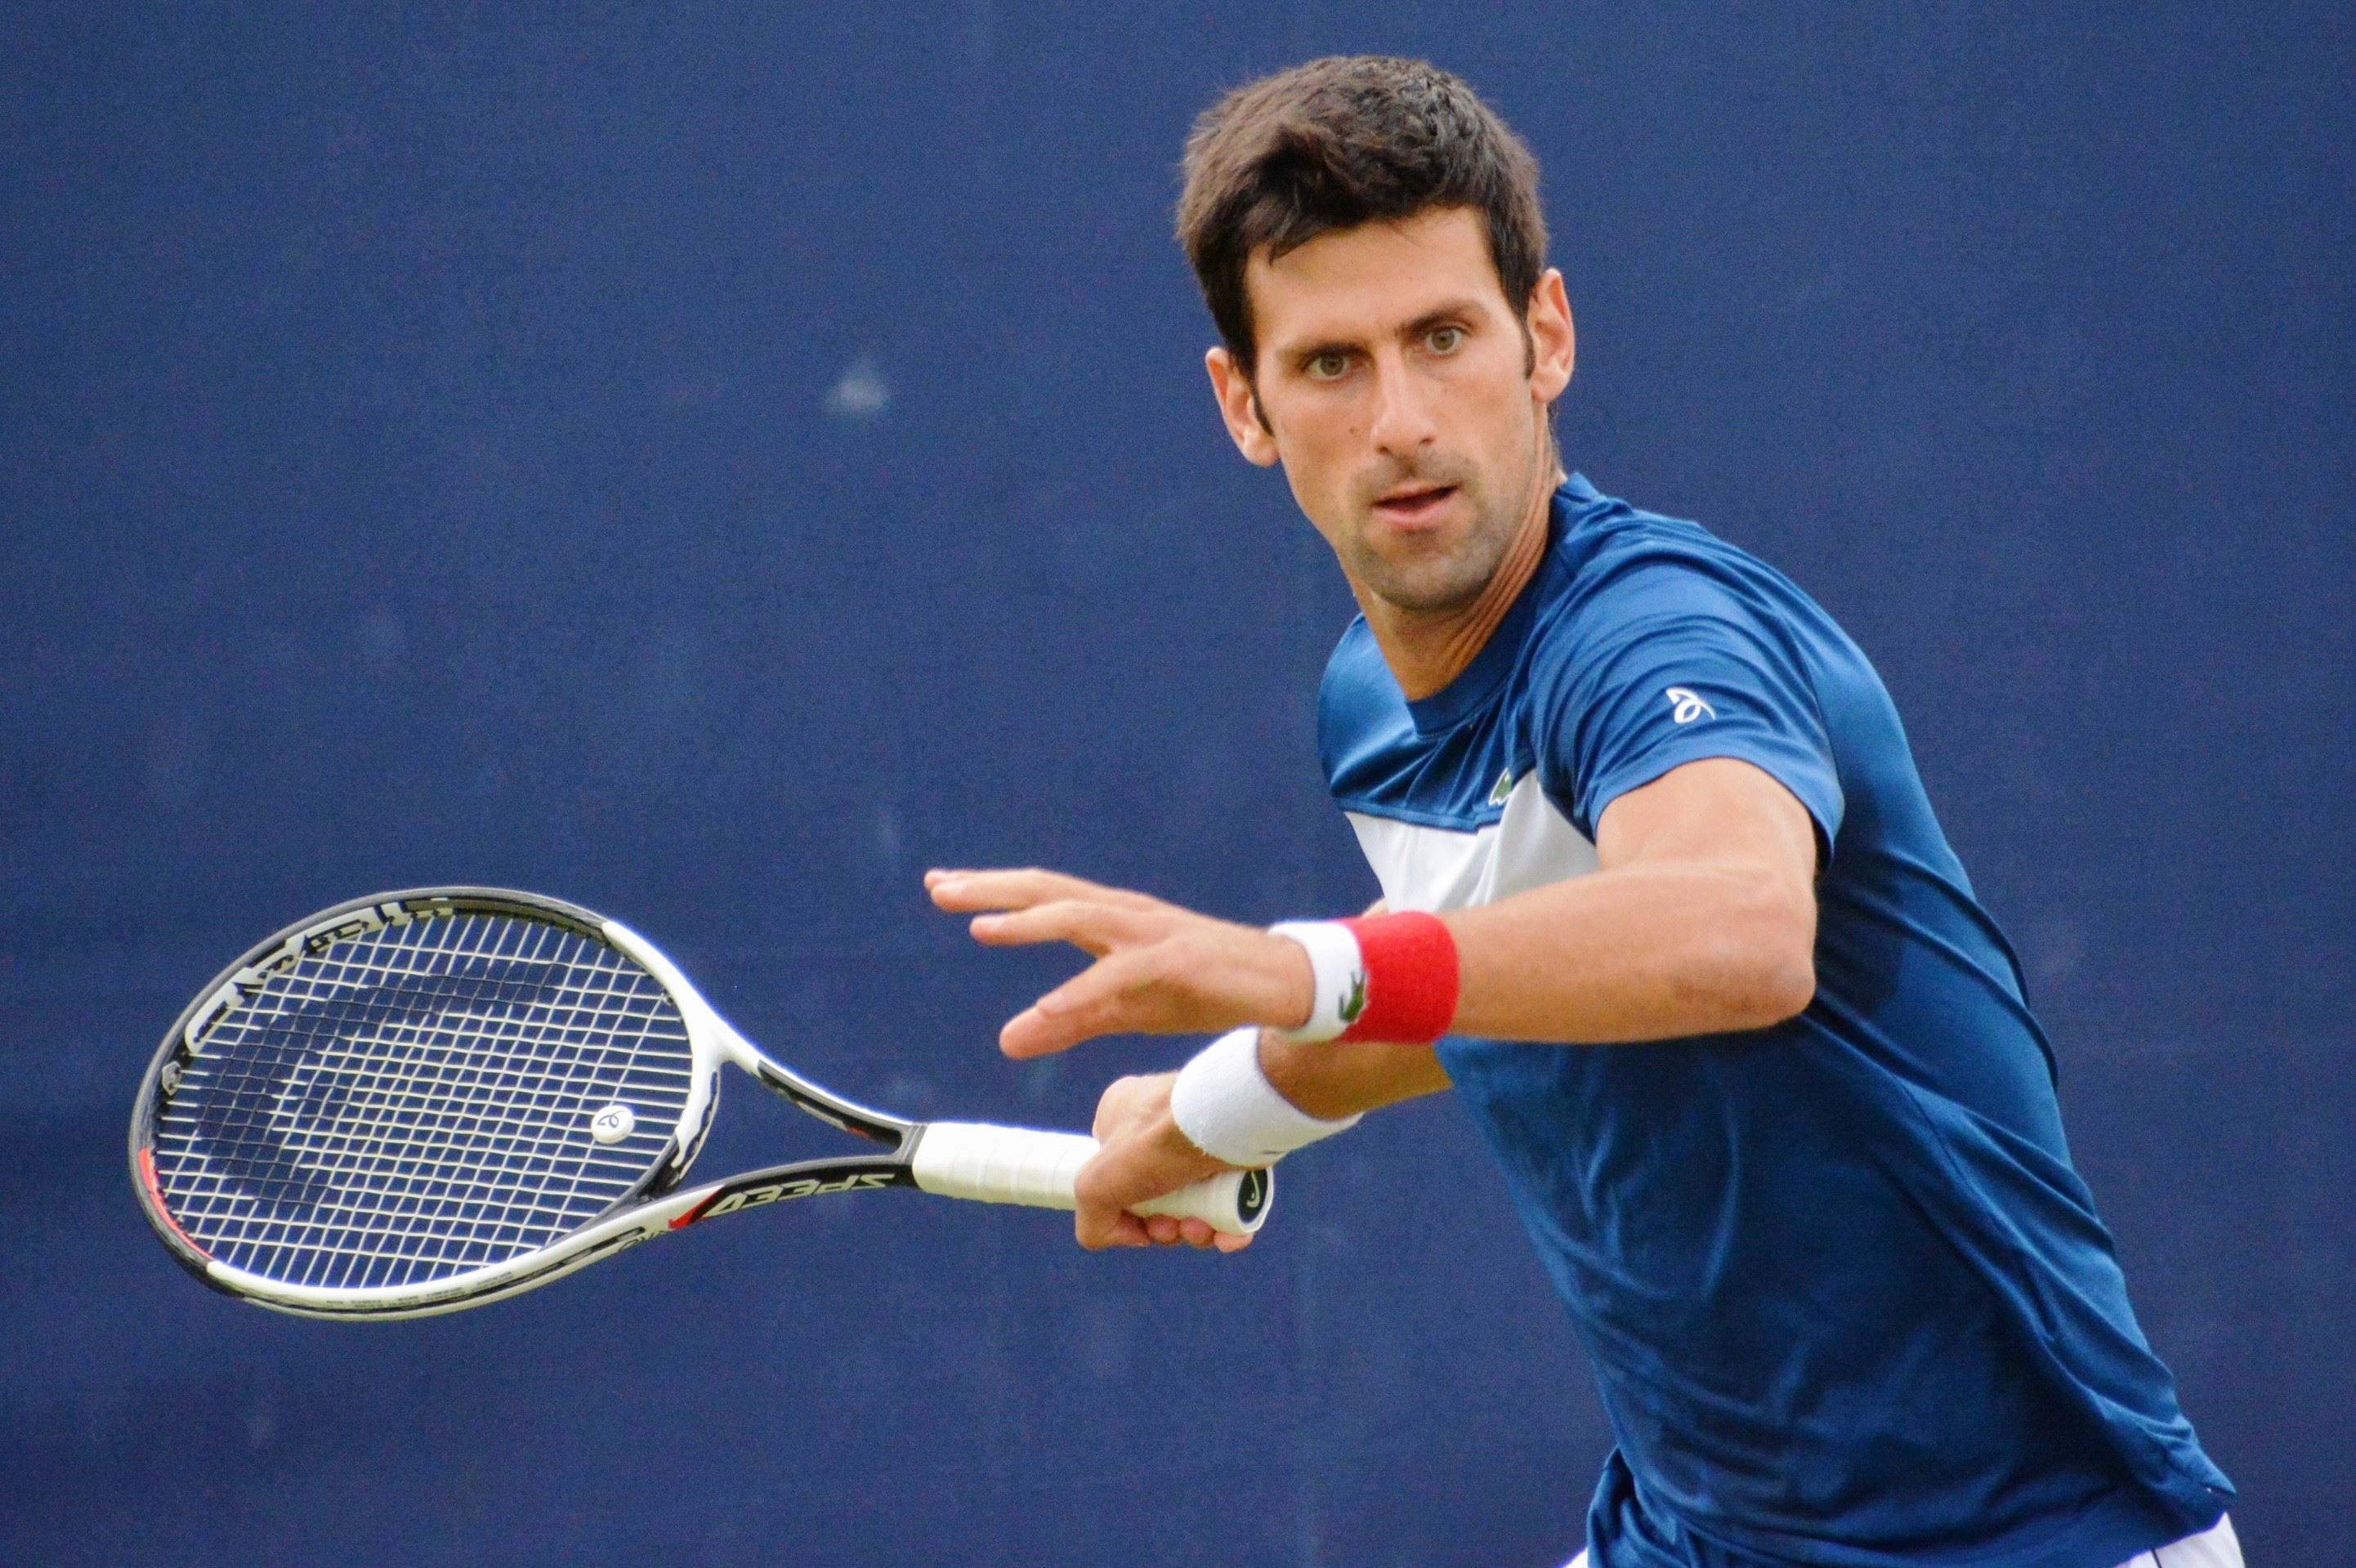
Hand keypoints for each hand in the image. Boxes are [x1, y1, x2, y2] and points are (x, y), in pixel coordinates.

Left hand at [926, 867, 1313, 1056]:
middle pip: (1048, 889)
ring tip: (979, 926)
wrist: (1283, 986)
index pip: (1041, 895)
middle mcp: (1125, 915)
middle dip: (992, 887)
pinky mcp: (1176, 962)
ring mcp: (1151, 934)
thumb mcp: (1123, 1009)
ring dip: (1028, 920)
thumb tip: (1005, 1040)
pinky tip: (1047, 1006)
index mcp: (1110, 922)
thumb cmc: (1202, 989)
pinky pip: (1120, 973)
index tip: (941, 885)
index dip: (991, 890)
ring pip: (1079, 915)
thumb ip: (1065, 1022)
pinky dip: (1080, 988)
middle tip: (938, 887)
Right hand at [1077, 1072, 1253, 1252]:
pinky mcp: (1237, 1156)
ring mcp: (1202, 1140)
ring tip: (1200, 1229)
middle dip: (1164, 1227)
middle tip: (1172, 1228)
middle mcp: (1162, 1125)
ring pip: (1195, 1204)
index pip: (1113, 1176)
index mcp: (1122, 1118)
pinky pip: (1230, 1202)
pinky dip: (1227, 1228)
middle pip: (1157, 1198)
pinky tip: (1227, 1236)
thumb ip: (1091, 1220)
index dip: (1123, 1211)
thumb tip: (1132, 1236)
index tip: (1137, 1226)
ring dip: (1195, 1232)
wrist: (1227, 1119)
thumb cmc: (1156, 1140)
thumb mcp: (1095, 1185)